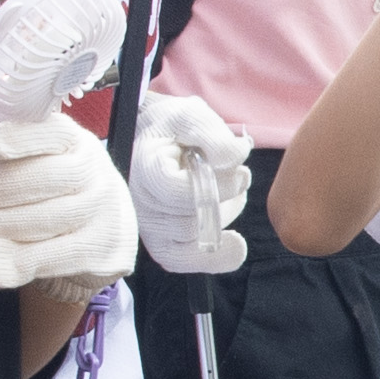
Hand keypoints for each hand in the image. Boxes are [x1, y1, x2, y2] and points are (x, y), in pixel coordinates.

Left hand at [0, 114, 136, 292]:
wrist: (103, 234)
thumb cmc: (50, 190)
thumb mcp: (21, 163)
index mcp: (72, 140)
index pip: (49, 131)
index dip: (13, 135)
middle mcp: (94, 170)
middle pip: (46, 177)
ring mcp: (102, 210)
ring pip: (48, 218)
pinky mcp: (102, 249)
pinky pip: (55, 256)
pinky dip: (18, 260)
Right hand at [127, 87, 253, 276]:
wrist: (152, 139)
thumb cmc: (170, 127)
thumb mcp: (189, 115)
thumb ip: (210, 132)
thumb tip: (234, 156)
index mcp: (143, 169)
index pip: (176, 193)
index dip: (215, 187)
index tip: (239, 171)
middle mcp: (140, 205)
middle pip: (189, 222)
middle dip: (224, 200)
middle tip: (238, 177)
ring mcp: (149, 228)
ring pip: (195, 242)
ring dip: (224, 218)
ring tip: (227, 190)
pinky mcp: (162, 245)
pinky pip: (188, 263)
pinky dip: (217, 257)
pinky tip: (235, 244)